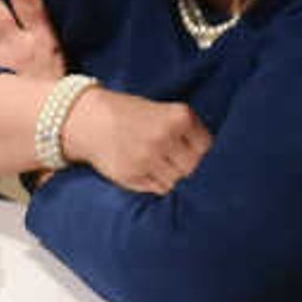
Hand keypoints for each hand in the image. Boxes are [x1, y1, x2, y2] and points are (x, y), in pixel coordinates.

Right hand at [60, 89, 212, 194]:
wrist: (90, 120)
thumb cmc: (132, 115)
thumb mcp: (164, 111)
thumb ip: (187, 131)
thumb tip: (211, 161)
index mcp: (177, 118)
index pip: (207, 147)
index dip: (202, 152)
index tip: (196, 153)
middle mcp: (163, 138)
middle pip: (193, 167)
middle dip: (189, 168)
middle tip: (181, 164)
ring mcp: (146, 159)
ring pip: (176, 182)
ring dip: (173, 178)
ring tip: (164, 169)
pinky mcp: (131, 175)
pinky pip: (157, 189)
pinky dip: (158, 185)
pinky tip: (150, 173)